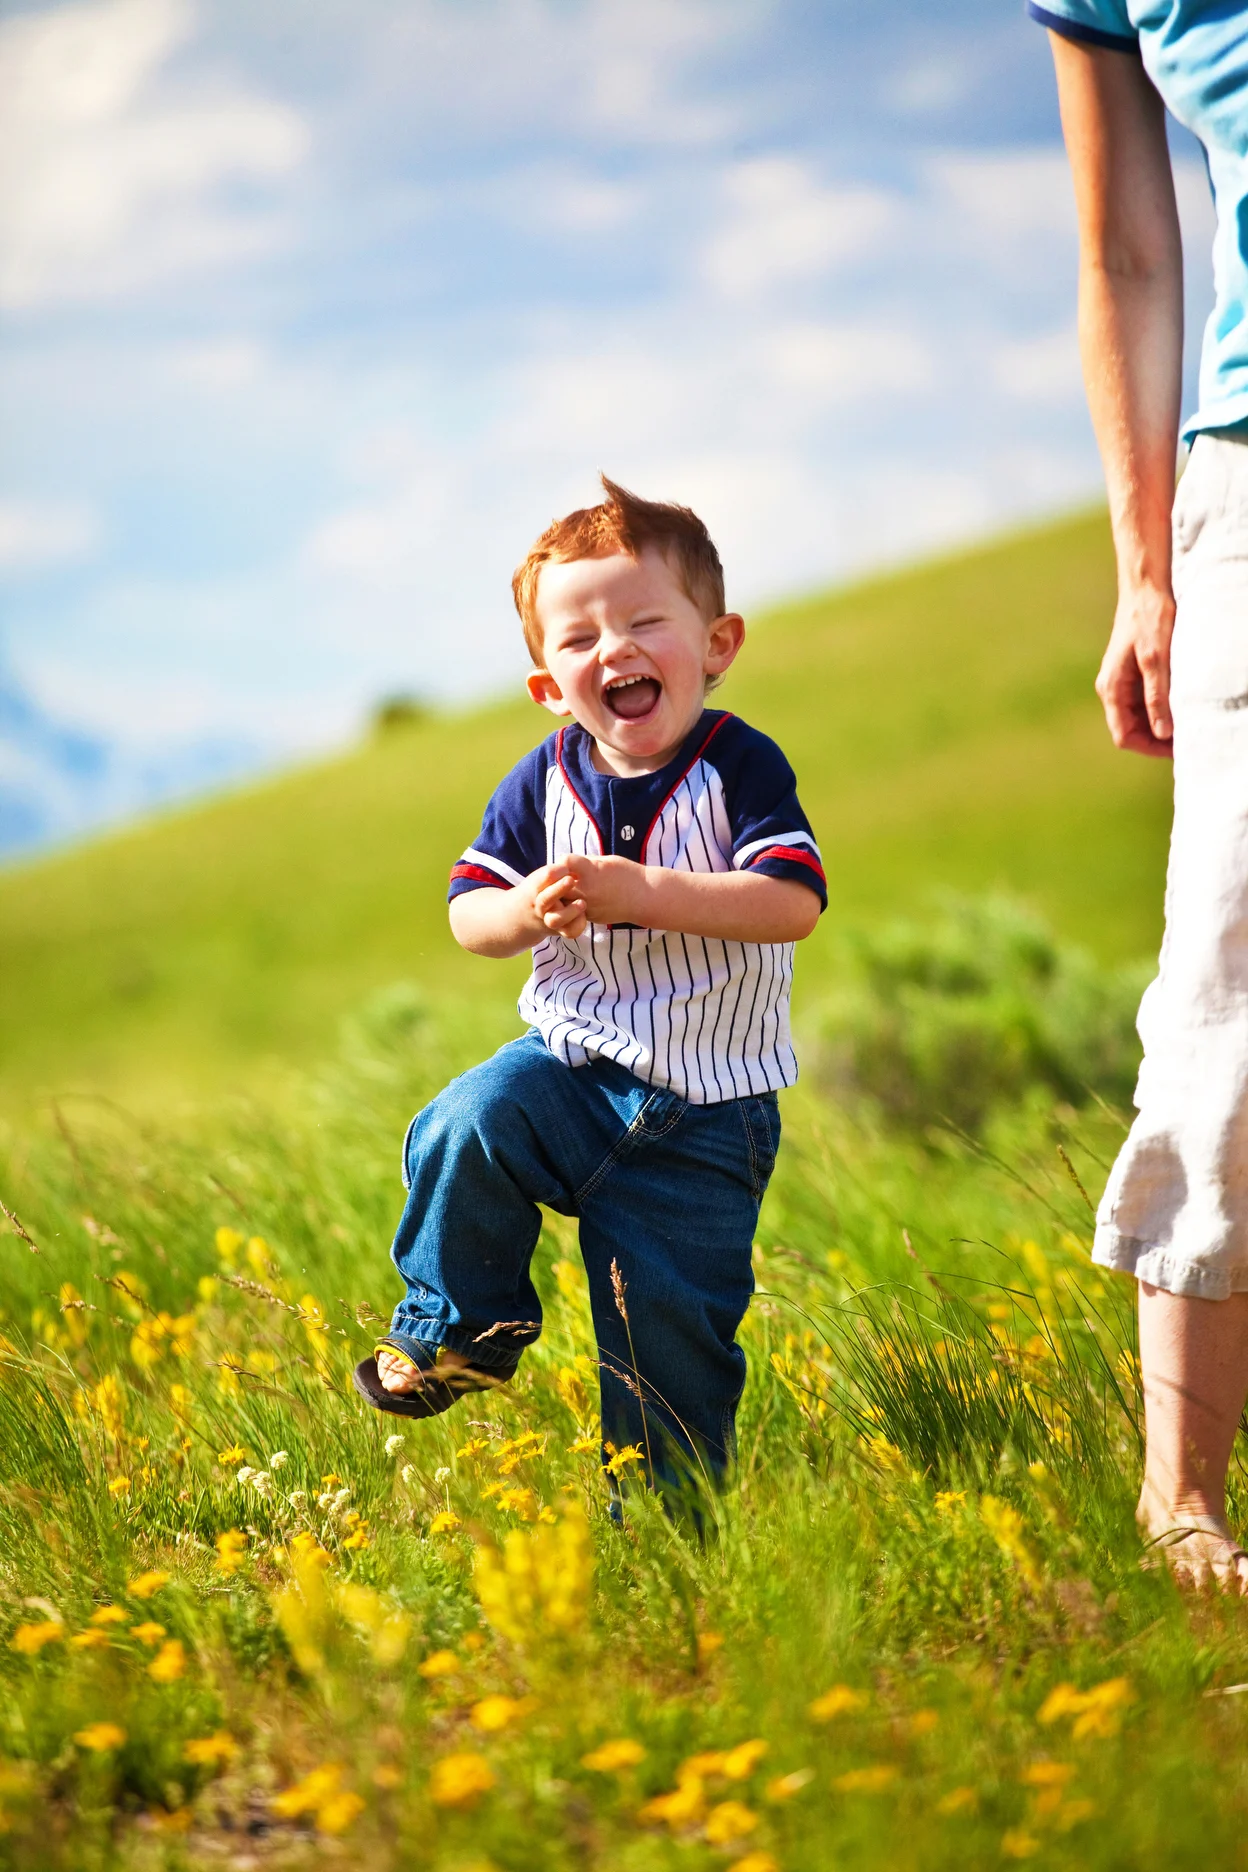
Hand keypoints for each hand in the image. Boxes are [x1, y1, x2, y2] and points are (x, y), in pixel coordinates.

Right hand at [525, 862, 587, 940]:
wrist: (526, 916)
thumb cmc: (540, 889)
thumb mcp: (541, 877)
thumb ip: (555, 872)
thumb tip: (571, 863)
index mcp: (534, 889)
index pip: (541, 879)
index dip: (553, 873)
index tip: (564, 868)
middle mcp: (540, 906)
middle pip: (544, 900)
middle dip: (558, 889)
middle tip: (570, 880)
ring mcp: (549, 920)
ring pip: (555, 920)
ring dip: (569, 912)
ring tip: (582, 903)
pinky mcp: (561, 930)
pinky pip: (570, 932)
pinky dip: (578, 925)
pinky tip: (585, 915)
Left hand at [535, 854, 641, 931]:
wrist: (644, 898)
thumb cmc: (627, 874)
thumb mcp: (606, 861)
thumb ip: (585, 863)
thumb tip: (569, 862)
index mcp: (591, 871)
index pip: (564, 862)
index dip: (565, 861)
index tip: (570, 862)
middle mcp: (587, 889)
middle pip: (558, 883)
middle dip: (558, 879)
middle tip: (564, 876)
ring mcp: (587, 905)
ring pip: (563, 900)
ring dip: (563, 894)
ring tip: (571, 888)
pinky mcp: (590, 916)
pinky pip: (573, 910)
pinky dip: (573, 904)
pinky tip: (581, 898)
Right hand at [1095, 581, 1174, 757]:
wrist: (1144, 589)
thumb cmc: (1149, 620)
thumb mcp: (1157, 659)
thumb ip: (1157, 697)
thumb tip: (1162, 733)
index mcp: (1111, 688)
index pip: (1124, 736)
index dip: (1150, 747)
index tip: (1178, 748)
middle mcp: (1111, 689)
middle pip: (1130, 730)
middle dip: (1156, 739)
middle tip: (1187, 738)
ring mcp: (1120, 682)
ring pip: (1137, 718)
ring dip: (1159, 724)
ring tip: (1186, 723)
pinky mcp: (1131, 673)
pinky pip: (1142, 702)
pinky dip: (1160, 709)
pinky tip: (1179, 704)